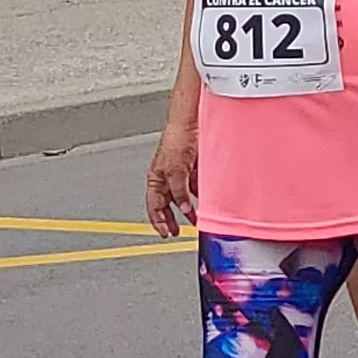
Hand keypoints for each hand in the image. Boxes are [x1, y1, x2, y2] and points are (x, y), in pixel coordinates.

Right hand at [144, 120, 198, 235]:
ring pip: (181, 197)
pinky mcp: (191, 169)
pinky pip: (193, 187)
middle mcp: (165, 178)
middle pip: (166, 204)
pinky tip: (203, 203)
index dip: (158, 221)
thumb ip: (179, 192)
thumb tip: (184, 209)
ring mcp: (179, 174)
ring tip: (194, 220)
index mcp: (155, 179)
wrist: (190, 124)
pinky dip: (197, 196)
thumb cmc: (175, 140)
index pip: (154, 206)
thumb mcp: (175, 171)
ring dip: (187, 209)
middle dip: (170, 219)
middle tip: (176, 231)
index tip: (165, 233)